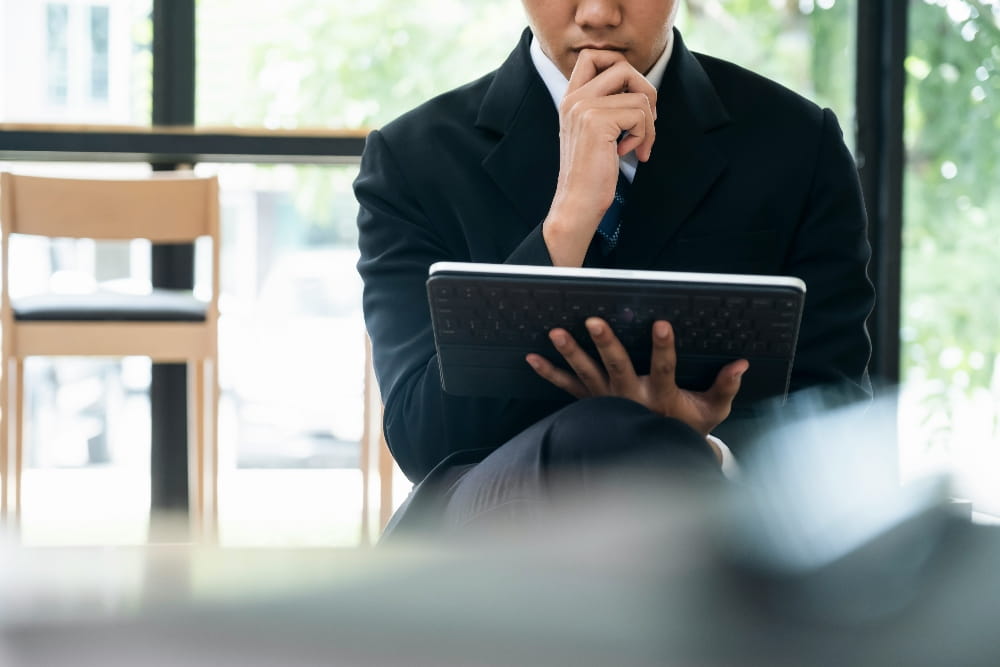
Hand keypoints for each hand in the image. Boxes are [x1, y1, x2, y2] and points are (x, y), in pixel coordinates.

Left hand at [525, 318, 747, 436]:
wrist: (654, 456)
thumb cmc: (685, 429)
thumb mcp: (711, 412)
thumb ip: (724, 387)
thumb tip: (741, 364)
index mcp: (660, 394)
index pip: (664, 367)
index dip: (663, 347)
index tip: (662, 323)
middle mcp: (630, 396)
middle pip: (617, 366)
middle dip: (606, 343)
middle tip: (594, 321)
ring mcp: (605, 399)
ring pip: (587, 372)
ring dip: (571, 352)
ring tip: (556, 332)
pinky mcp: (589, 401)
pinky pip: (566, 387)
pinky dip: (549, 372)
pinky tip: (531, 357)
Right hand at [543, 50, 657, 266]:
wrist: (576, 203)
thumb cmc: (590, 174)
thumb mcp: (594, 132)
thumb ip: (607, 106)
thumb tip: (642, 90)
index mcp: (571, 98)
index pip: (592, 56)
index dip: (619, 66)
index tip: (629, 95)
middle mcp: (574, 98)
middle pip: (622, 66)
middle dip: (645, 90)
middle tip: (647, 118)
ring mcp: (584, 107)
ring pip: (639, 96)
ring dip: (649, 124)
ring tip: (637, 145)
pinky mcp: (597, 121)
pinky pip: (640, 115)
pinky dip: (644, 136)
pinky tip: (628, 153)